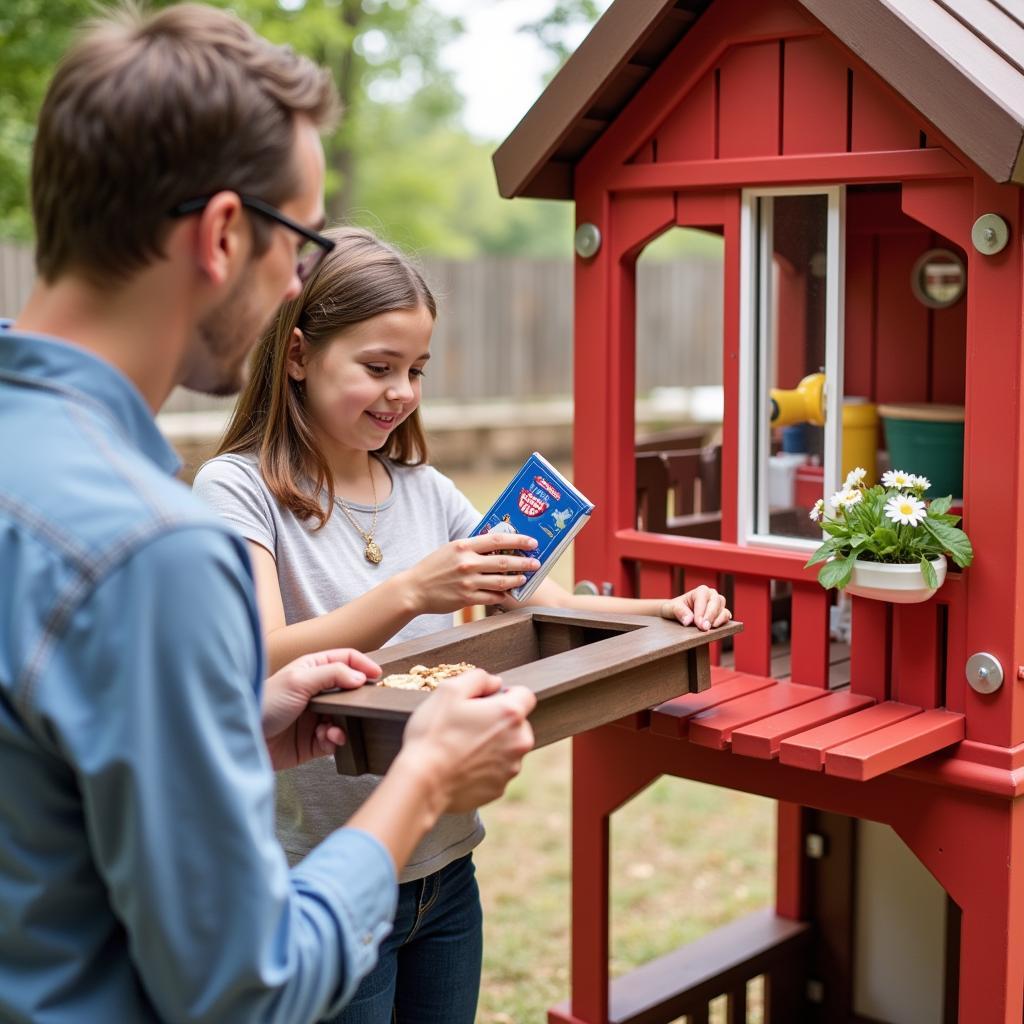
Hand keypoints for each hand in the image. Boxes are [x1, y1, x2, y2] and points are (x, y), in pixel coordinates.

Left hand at [261, 649, 380, 769]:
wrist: (245, 738)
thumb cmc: (265, 703)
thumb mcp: (299, 681)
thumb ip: (332, 674)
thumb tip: (360, 677)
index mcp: (312, 669)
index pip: (345, 660)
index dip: (362, 665)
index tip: (377, 676)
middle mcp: (316, 691)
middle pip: (349, 690)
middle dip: (356, 700)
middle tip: (364, 705)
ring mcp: (316, 716)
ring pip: (344, 717)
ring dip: (343, 723)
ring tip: (334, 729)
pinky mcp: (313, 741)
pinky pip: (335, 738)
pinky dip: (335, 739)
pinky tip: (328, 739)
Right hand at [398, 669, 535, 812]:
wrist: (421, 783)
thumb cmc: (433, 734)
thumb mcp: (449, 690)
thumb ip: (478, 678)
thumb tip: (495, 682)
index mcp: (510, 715)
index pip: (525, 695)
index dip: (505, 694)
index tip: (485, 702)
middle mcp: (519, 742)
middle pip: (518, 724)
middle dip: (498, 721)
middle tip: (468, 725)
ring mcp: (510, 769)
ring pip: (507, 749)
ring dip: (492, 745)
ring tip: (461, 747)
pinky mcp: (499, 790)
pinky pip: (496, 771)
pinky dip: (483, 768)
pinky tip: (460, 766)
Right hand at [399, 534, 540, 614]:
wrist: (414, 589)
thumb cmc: (433, 567)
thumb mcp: (451, 549)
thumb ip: (472, 547)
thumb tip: (496, 543)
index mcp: (463, 546)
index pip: (497, 539)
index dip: (518, 540)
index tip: (532, 542)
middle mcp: (467, 563)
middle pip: (504, 561)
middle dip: (524, 562)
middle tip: (536, 563)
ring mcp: (468, 582)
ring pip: (501, 581)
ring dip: (517, 580)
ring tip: (524, 578)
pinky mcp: (466, 598)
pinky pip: (492, 597)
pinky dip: (502, 595)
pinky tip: (507, 593)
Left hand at [661, 586, 731, 630]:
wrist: (679, 615)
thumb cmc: (675, 609)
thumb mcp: (671, 608)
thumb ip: (679, 612)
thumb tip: (688, 620)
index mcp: (701, 591)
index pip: (703, 599)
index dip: (701, 612)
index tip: (698, 624)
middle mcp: (712, 595)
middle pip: (716, 602)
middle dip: (710, 616)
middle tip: (704, 628)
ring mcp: (718, 605)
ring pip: (723, 609)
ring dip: (718, 620)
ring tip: (709, 629)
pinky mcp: (722, 614)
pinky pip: (726, 617)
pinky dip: (723, 622)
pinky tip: (716, 629)